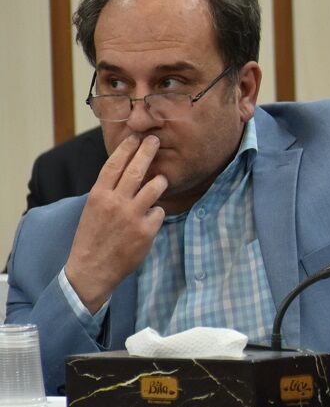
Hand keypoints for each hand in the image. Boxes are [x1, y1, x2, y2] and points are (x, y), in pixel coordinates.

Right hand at [64, 135, 167, 312]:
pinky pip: (159, 212)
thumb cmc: (92, 238)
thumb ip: (108, 192)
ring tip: (161, 179)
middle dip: (147, 151)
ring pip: (154, 188)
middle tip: (156, 140)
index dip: (126, 148)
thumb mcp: (92, 210)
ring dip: (159, 181)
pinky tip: (148, 220)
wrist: (92, 269)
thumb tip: (125, 174)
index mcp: (99, 195)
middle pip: (136, 170)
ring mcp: (132, 216)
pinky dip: (156, 213)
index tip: (135, 137)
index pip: (113, 165)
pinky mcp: (146, 231)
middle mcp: (115, 202)